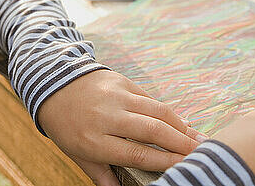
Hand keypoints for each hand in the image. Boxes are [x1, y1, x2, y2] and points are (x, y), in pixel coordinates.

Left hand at [36, 69, 207, 185]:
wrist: (52, 81)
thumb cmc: (65, 123)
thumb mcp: (76, 152)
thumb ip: (100, 172)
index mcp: (93, 139)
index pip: (135, 153)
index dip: (163, 161)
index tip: (184, 167)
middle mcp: (106, 116)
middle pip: (151, 131)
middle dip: (180, 144)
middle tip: (202, 154)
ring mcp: (115, 96)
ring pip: (156, 111)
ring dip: (181, 126)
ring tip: (199, 139)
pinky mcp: (121, 81)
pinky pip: (150, 98)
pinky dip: (168, 111)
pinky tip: (181, 122)